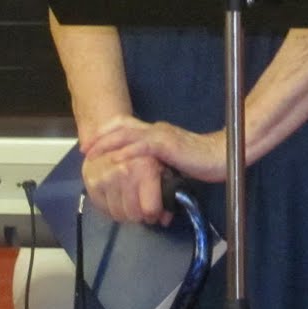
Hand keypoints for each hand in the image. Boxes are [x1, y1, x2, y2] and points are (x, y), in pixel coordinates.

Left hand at [82, 116, 223, 224]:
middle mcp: (156, 129)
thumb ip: (158, 166)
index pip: (127, 127)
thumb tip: (145, 181)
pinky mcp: (168, 145)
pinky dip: (127, 153)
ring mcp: (161, 135)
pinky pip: (142, 147)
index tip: (91, 147)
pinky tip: (116, 160)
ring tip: (93, 155)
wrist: (222, 156)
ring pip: (128, 134)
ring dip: (108, 144)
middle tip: (85, 150)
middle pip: (122, 127)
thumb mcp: (174, 162)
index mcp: (158, 132)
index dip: (107, 134)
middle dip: (100, 137)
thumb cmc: (202, 161)